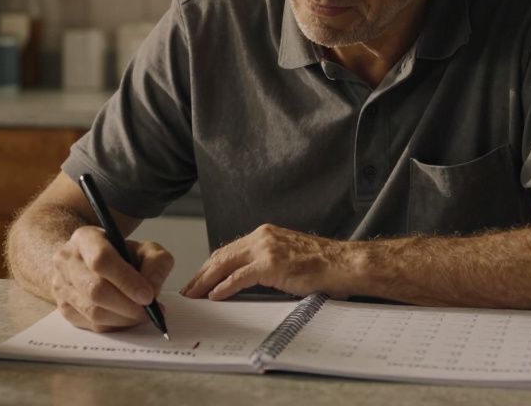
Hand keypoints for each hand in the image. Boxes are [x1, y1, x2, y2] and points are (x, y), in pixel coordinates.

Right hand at [49, 226, 173, 331]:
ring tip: (141, 315)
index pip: (102, 260)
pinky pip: (91, 325)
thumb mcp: (142, 248)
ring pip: (93, 312)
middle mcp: (67, 261)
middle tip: (149, 311)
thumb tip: (153, 288)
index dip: (126, 280)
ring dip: (123, 318)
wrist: (87, 261)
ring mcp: (61, 286)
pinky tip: (127, 319)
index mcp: (85, 239)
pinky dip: (114, 326)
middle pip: (95, 290)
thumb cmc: (118, 254)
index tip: (148, 296)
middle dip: (127, 306)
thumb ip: (156, 262)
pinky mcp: (64, 308)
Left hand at [181, 224, 353, 300]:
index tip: (199, 278)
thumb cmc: (321, 264)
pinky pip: (239, 278)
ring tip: (194, 295)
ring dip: (206, 281)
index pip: (229, 250)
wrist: (342, 264)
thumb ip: (266, 262)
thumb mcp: (287, 256)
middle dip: (201, 274)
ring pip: (225, 265)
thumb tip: (246, 279)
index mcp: (265, 234)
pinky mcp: (271, 264)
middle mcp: (262, 237)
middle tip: (188, 289)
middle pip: (221, 256)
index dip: (211, 266)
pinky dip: (224, 287)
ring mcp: (265, 249)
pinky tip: (214, 296)